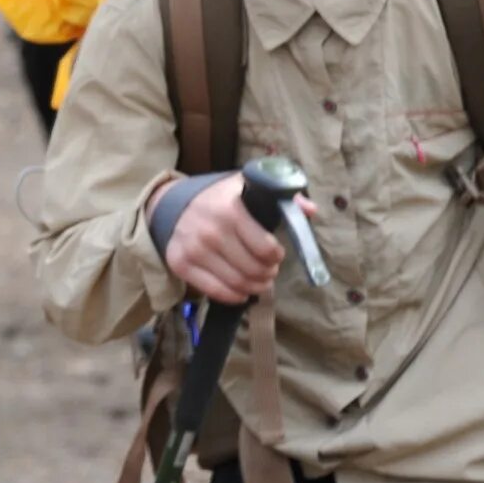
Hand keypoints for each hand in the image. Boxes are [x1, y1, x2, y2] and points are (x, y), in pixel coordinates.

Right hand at [154, 174, 303, 304]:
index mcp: (231, 209)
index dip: (276, 256)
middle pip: (253, 270)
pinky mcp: (180, 264)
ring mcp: (193, 250)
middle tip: (268, 269)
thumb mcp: (247, 186)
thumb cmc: (219, 198)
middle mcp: (210, 231)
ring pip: (237, 284)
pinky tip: (241, 290)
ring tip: (258, 279)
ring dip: (255, 286)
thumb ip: (282, 195)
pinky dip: (234, 296)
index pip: (266, 249)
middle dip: (268, 273)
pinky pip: (216, 292)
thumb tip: (310, 210)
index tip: (276, 253)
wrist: (173, 203)